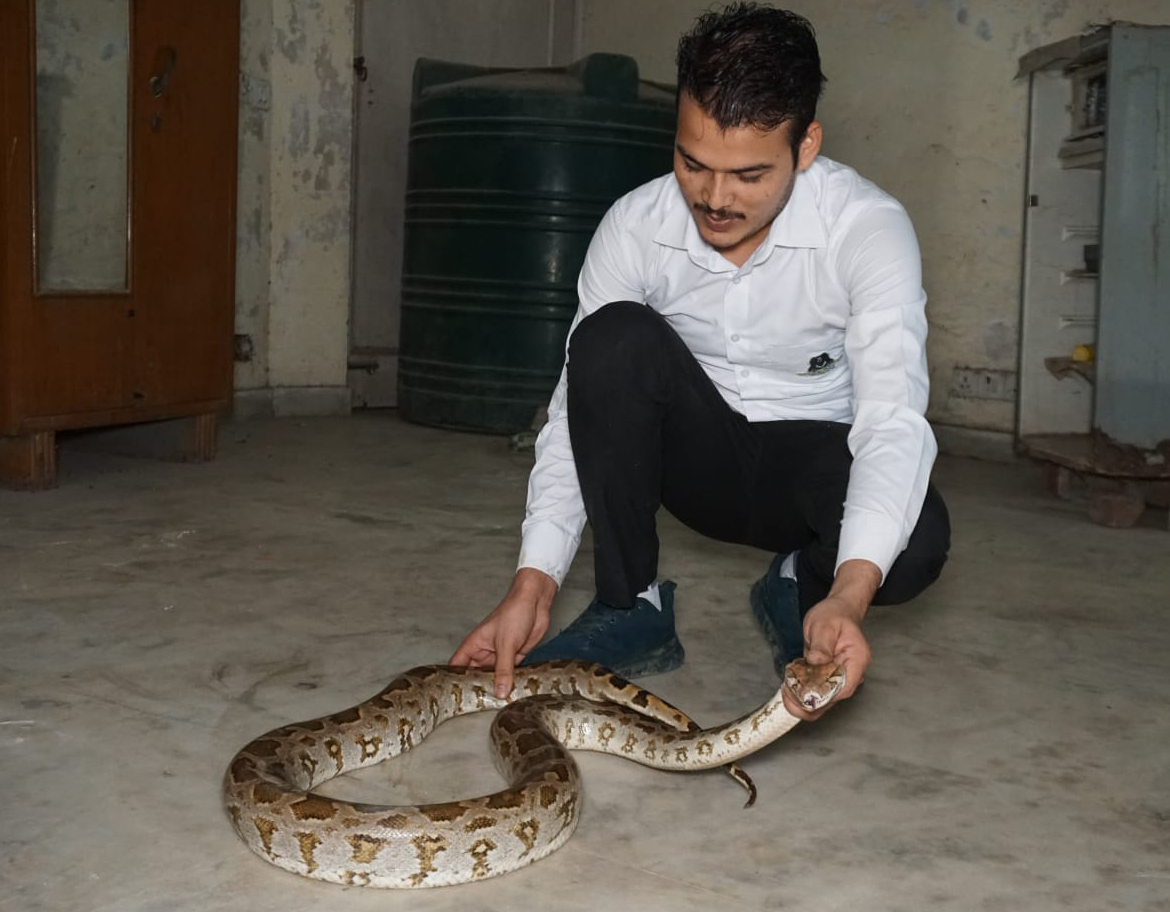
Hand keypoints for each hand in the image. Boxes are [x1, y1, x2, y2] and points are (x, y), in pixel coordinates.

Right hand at [449, 568, 557, 698]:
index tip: (454, 696)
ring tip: (497, 705)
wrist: (535, 602)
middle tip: (479, 706)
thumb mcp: (506, 643)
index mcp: (474, 645)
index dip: (454, 680)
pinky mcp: (515, 657)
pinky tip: (514, 694)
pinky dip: (512, 682)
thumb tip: (499, 691)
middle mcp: (485, 652)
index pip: (458, 666)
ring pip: (495, 677)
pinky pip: (511, 674)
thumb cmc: (514, 612)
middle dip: (478, 688)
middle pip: (477, 675)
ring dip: (497, 687)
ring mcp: (500, 655)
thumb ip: (503, 669)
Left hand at [781, 559, 877, 720]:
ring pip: (822, 698)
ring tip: (786, 689)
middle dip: (808, 702)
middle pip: (831, 699)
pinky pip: (815, 690)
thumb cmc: (835, 615)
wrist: (836, 611)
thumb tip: (816, 661)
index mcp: (856, 661)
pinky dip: (801, 691)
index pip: (843, 689)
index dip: (822, 698)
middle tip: (787, 695)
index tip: (802, 697)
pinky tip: (789, 685)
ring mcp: (839, 677)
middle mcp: (850, 673)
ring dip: (802, 698)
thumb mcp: (825, 625)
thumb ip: (821, 644)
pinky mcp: (827, 677)